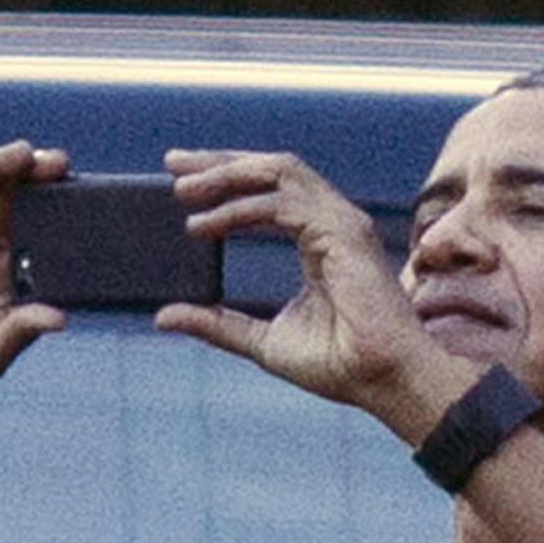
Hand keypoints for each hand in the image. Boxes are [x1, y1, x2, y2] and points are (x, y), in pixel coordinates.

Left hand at [156, 148, 468, 434]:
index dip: (226, 179)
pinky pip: (283, 204)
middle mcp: (331, 222)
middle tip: (173, 164)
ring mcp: (340, 222)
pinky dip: (241, 208)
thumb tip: (164, 317)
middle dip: (220, 163)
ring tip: (184, 192)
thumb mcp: (259, 341)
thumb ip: (215, 324)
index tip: (182, 181)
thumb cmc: (337, 364)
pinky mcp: (343, 231)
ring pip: (279, 173)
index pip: (269, 191)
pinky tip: (207, 224)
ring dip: (227, 176)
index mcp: (317, 239)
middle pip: (271, 170)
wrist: (379, 380)